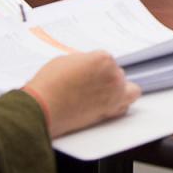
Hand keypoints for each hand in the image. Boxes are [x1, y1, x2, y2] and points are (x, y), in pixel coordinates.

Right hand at [22, 50, 139, 138]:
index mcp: (103, 59)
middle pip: (118, 74)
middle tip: (93, 84)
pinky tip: (108, 105)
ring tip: (105, 95)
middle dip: (107, 78)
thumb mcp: (65, 61)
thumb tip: (87, 66)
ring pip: (130, 90)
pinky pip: (124, 107)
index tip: (88, 73)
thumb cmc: (49, 84)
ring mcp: (114, 95)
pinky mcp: (110, 112)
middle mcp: (113, 76)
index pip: (107, 60)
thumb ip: (83, 61)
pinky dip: (118, 105)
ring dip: (120, 91)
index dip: (96, 67)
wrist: (42, 108)